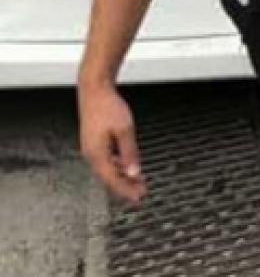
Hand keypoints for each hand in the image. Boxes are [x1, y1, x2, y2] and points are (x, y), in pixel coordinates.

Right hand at [77, 83, 145, 204]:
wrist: (94, 90)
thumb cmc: (108, 107)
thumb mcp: (124, 130)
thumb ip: (130, 153)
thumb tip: (134, 172)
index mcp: (96, 154)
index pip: (112, 179)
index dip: (125, 190)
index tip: (138, 198)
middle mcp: (91, 154)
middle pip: (109, 177)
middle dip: (125, 187)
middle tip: (141, 194)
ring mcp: (91, 148)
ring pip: (108, 169)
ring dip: (122, 177)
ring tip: (138, 182)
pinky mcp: (94, 142)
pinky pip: (106, 160)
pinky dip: (118, 166)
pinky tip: (128, 167)